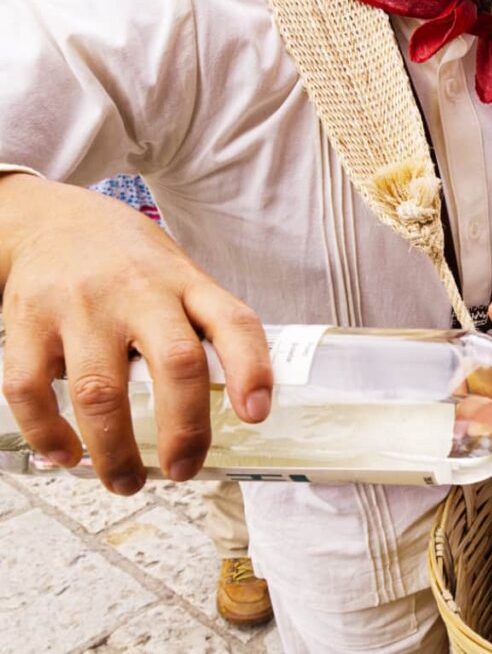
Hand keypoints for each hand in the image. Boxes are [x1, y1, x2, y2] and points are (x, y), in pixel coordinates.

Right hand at [0, 176, 272, 493]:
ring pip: (101, 392)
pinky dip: (48, 433)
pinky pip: (31, 389)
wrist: (52, 219)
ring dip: (115, 451)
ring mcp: (80, 306)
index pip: (233, 322)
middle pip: (175, 362)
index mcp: (186, 283)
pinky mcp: (27, 321)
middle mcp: (138, 291)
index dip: (250, 368)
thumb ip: (205, 330)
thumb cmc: (130, 263)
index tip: (255, 415)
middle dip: (185, 428)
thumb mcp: (181, 278)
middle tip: (184, 468)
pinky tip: (65, 455)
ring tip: (127, 481)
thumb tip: (236, 406)